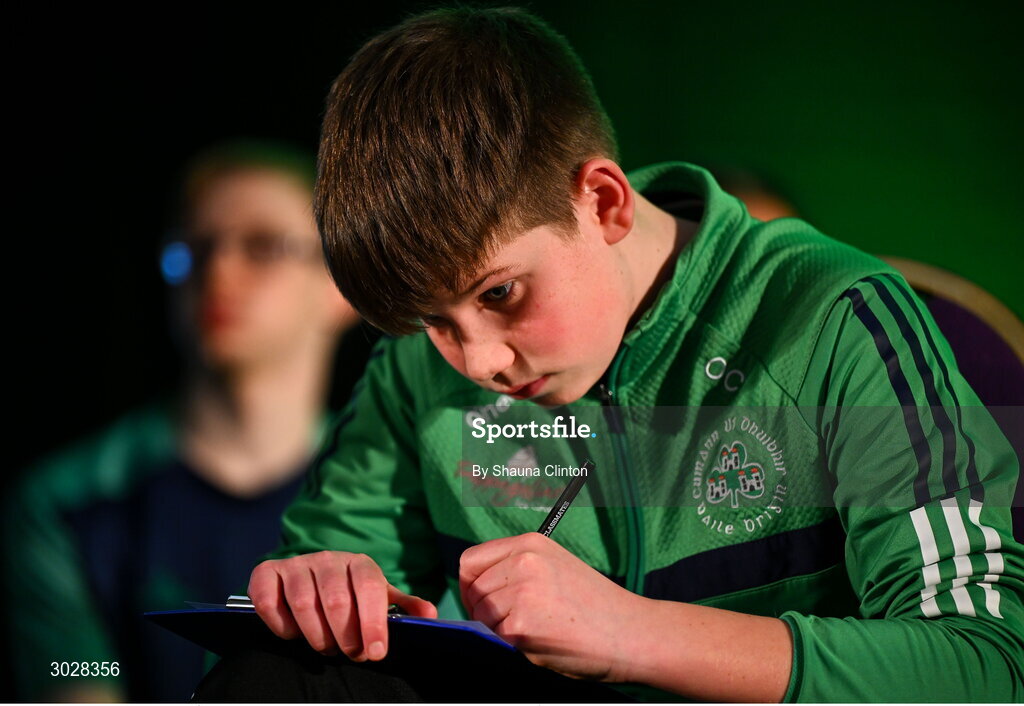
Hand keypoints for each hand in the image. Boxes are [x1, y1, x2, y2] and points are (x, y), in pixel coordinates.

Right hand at [249, 551, 436, 660]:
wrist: (309, 577)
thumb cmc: (350, 594)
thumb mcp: (378, 599)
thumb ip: (403, 607)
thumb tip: (430, 615)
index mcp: (359, 564)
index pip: (370, 588)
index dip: (373, 623)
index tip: (375, 652)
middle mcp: (328, 559)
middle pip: (336, 599)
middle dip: (345, 635)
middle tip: (349, 652)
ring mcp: (296, 564)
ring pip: (304, 603)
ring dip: (315, 635)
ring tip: (324, 645)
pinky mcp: (266, 573)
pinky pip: (269, 601)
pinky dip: (280, 624)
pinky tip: (292, 633)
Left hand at [459, 533, 647, 681]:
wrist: (630, 632)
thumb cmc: (595, 606)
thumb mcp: (554, 568)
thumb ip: (516, 570)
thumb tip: (476, 591)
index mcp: (530, 543)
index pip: (471, 561)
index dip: (470, 585)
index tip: (480, 601)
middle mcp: (523, 560)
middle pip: (473, 590)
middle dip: (484, 611)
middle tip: (513, 624)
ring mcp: (521, 591)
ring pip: (481, 615)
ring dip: (500, 628)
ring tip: (537, 629)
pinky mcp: (521, 624)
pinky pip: (497, 637)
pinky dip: (515, 645)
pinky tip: (544, 640)